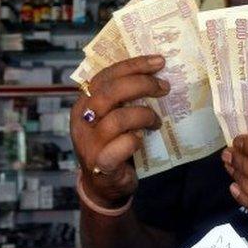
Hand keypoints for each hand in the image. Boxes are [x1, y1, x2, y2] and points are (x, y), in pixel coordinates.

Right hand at [70, 55, 168, 208]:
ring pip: (118, 119)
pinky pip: (122, 145)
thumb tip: (155, 72)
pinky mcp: (101, 164)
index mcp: (84, 103)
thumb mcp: (112, 116)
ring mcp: (90, 143)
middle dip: (141, 85)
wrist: (104, 185)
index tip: (158, 62)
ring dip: (144, 115)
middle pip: (110, 92)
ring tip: (156, 121)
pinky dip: (136, 140)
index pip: (105, 75)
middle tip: (164, 87)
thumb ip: (123, 98)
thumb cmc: (112, 144)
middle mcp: (83, 120)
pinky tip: (142, 140)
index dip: (133, 65)